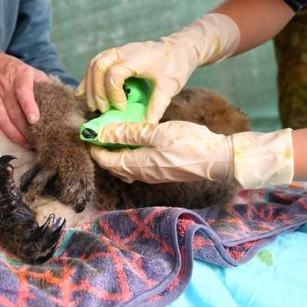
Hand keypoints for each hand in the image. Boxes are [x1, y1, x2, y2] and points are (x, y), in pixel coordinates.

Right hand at [0, 51, 47, 147]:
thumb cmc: (13, 70)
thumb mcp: (30, 70)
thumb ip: (43, 84)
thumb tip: (58, 99)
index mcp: (19, 74)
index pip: (23, 91)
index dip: (29, 106)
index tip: (34, 120)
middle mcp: (3, 83)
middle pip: (13, 110)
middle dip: (24, 129)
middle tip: (34, 142)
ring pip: (0, 117)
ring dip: (12, 133)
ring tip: (24, 143)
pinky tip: (8, 138)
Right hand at [77, 13, 240, 122]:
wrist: (179, 48)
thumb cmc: (176, 66)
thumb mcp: (169, 88)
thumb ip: (156, 107)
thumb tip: (145, 126)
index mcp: (137, 58)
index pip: (114, 74)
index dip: (113, 94)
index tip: (121, 108)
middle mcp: (123, 52)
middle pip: (98, 67)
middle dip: (97, 91)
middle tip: (102, 110)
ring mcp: (117, 51)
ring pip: (93, 64)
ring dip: (90, 86)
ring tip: (93, 106)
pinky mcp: (114, 54)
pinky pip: (95, 64)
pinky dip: (88, 79)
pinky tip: (82, 93)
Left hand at [89, 121, 292, 188]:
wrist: (218, 159)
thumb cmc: (190, 144)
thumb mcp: (158, 132)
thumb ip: (129, 132)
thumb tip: (103, 131)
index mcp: (137, 164)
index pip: (106, 159)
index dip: (94, 146)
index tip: (87, 131)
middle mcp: (141, 174)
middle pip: (112, 164)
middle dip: (101, 149)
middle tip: (96, 131)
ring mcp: (151, 174)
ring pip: (123, 165)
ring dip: (114, 152)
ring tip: (111, 133)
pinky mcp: (160, 171)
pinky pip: (135, 165)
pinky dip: (127, 153)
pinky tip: (131, 140)